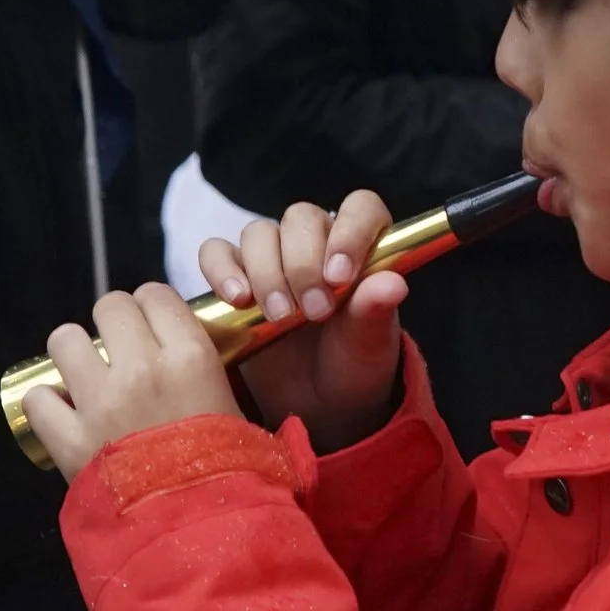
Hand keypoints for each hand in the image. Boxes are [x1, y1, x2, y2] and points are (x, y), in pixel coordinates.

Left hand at [21, 280, 240, 477]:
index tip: (153, 328)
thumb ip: (211, 377)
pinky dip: (48, 404)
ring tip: (87, 376)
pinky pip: (39, 398)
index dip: (152, 309)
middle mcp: (141, 369)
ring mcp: (100, 402)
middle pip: (110, 306)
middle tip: (121, 352)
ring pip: (65, 340)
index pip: (156, 294)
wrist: (201, 536)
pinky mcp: (70, 439)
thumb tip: (195, 362)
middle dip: (114, 324)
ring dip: (75, 354)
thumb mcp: (239, 414)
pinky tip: (65, 414)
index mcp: (191, 357)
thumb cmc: (231, 476)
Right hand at [203, 194, 408, 452]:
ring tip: (280, 316)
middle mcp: (316, 242)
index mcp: (361, 247)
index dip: (350, 231)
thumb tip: (393, 284)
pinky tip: (237, 299)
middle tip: (313, 312)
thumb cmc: (352, 364)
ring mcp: (273, 256)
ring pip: (259, 234)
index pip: (360, 208)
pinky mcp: (236, 275)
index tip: (340, 276)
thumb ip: (377, 312)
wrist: (317, 402)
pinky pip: (216, 253)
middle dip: (303, 265)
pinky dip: (222, 270)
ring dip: (267, 272)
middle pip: (301, 218)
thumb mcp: (371, 345)